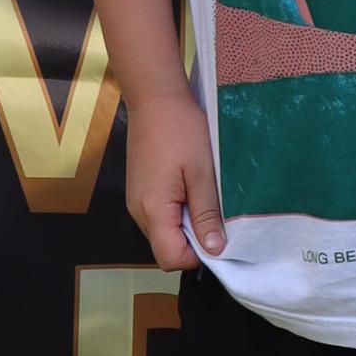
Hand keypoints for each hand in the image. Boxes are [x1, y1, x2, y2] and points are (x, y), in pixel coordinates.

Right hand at [125, 86, 225, 270]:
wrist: (155, 98)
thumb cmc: (181, 131)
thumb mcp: (202, 172)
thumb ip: (207, 213)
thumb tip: (215, 250)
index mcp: (153, 209)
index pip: (171, 258)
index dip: (197, 256)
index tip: (219, 236)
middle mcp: (138, 212)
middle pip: (166, 248)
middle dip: (193, 242)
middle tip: (216, 215)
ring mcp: (137, 201)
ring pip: (164, 233)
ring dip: (187, 226)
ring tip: (204, 198)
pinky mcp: (140, 191)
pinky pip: (160, 216)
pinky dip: (178, 212)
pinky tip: (192, 190)